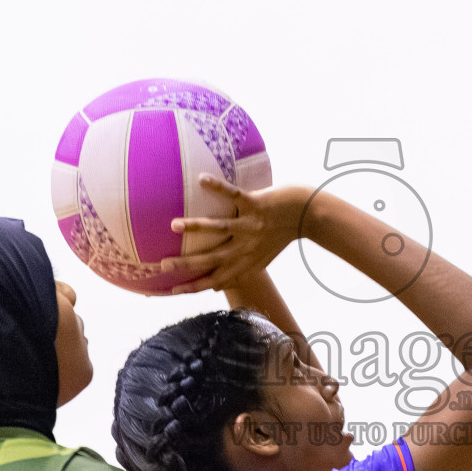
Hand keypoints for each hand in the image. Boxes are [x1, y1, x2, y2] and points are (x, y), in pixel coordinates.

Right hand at [158, 177, 309, 293]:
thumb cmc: (281, 236)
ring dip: (196, 227)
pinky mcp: (257, 204)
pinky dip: (218, 187)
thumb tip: (213, 287)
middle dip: (187, 263)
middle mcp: (246, 247)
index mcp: (246, 262)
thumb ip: (238, 272)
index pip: (216, 279)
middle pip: (212, 258)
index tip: (171, 290)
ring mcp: (251, 226)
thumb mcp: (261, 260)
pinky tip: (202, 180)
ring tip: (174, 225)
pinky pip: (234, 195)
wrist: (308, 215)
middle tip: (163, 264)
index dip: (194, 287)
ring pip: (220, 228)